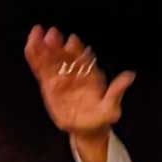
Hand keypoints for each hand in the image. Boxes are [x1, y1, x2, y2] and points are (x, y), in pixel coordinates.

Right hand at [24, 25, 135, 139]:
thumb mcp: (111, 108)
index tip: (72, 40)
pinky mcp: (49, 85)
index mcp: (90, 76)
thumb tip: (130, 75)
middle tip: (52, 33)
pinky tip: (30, 45)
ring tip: (37, 32)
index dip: (77, 50)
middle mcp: (75, 73)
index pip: (83, 60)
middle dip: (58, 45)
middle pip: (65, 56)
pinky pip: (41, 70)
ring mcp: (61, 78)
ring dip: (44, 46)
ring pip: (51, 60)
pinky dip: (35, 57)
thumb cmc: (101, 117)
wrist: (88, 129)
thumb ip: (116, 91)